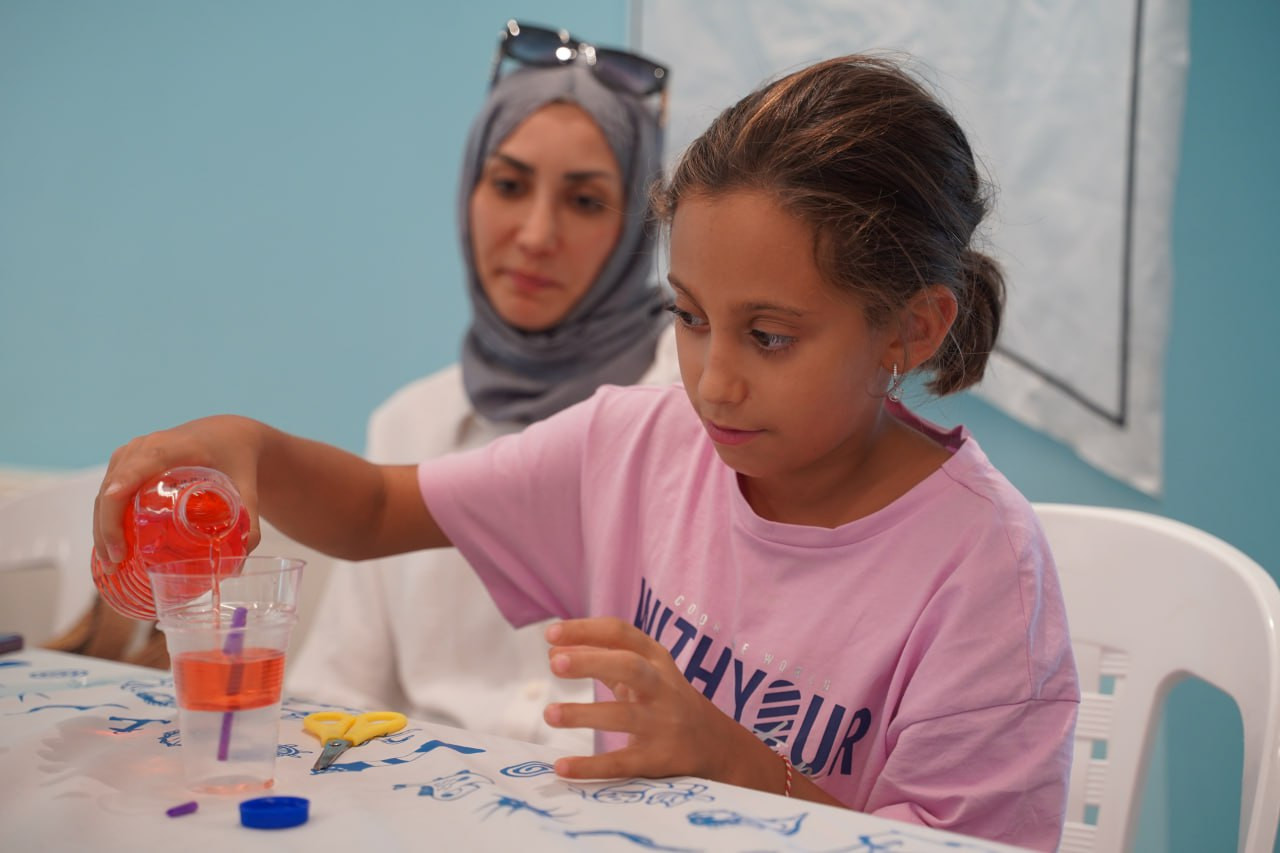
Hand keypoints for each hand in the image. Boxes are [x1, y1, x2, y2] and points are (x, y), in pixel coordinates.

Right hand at [93, 415, 265, 568]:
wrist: (228, 434)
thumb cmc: (236, 457)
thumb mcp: (247, 485)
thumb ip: (250, 519)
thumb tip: (241, 557)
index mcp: (172, 447)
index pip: (136, 468)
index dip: (120, 494)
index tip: (115, 524)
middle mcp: (144, 447)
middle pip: (113, 487)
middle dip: (108, 526)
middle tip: (118, 562)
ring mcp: (131, 454)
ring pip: (106, 492)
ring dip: (102, 527)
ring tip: (113, 562)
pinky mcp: (126, 464)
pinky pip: (108, 491)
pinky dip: (105, 518)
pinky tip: (110, 545)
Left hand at [541, 617, 744, 782]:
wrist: (714, 743)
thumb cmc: (663, 698)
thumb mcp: (642, 671)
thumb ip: (600, 658)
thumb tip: (553, 650)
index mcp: (655, 658)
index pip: (621, 634)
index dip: (586, 630)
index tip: (550, 634)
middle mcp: (662, 686)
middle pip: (629, 667)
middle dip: (591, 662)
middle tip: (554, 664)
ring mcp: (662, 723)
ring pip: (624, 716)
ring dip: (585, 714)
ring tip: (549, 713)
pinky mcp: (658, 759)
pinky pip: (623, 762)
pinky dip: (592, 765)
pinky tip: (563, 766)